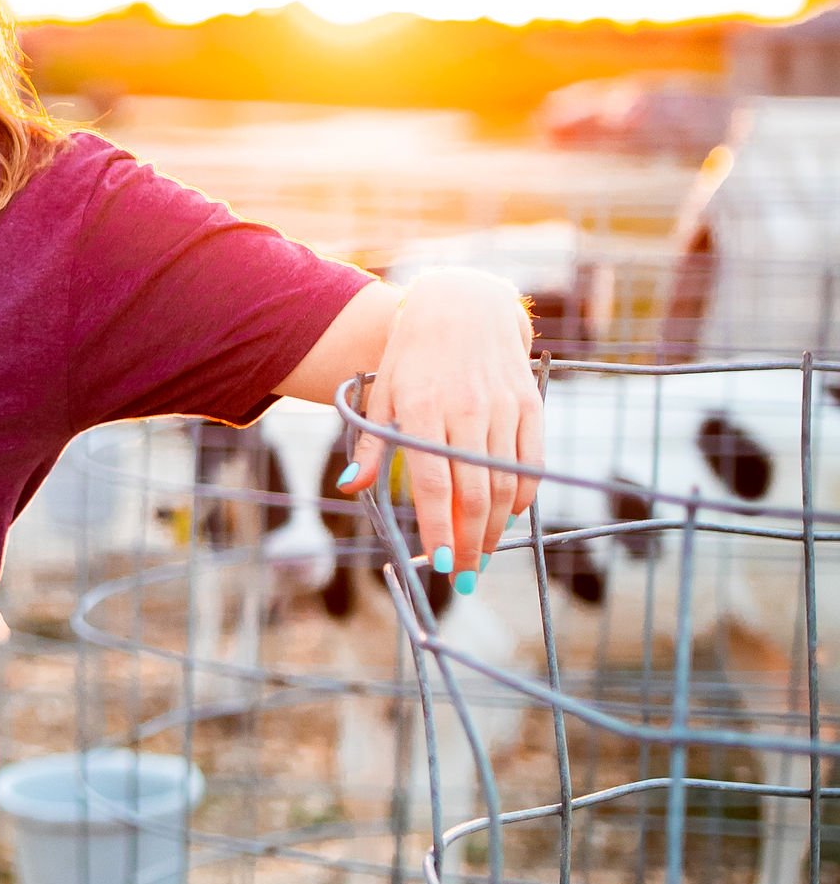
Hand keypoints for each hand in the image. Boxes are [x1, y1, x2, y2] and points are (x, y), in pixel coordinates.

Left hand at [336, 270, 542, 591]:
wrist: (463, 305)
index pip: (432, 483)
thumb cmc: (413, 356)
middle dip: (470, 544)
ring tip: (482, 554)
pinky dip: (522, 495)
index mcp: (422, 408)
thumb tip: (353, 489)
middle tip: (463, 578)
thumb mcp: (382, 395)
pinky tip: (509, 515)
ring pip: (504, 483)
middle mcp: (466, 408)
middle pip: (473, 493)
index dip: (438, 528)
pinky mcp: (529, 404)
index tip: (440, 564)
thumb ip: (373, 447)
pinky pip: (531, 462)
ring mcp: (502, 406)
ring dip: (495, 527)